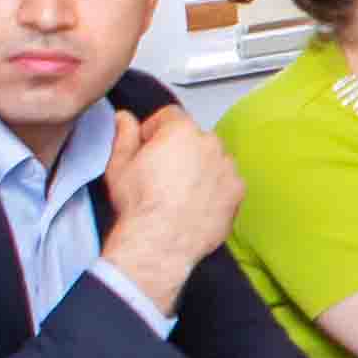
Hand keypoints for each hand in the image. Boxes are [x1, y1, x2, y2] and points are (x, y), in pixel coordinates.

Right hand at [97, 106, 244, 284]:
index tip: (147, 146)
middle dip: (179, 149)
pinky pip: (226, 181)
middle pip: (194, 137)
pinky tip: (196, 203)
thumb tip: (125, 118)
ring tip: (180, 191)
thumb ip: (124, 135)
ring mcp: (227, 168)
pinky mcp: (237, 192)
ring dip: (200, 167)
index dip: (155, 130)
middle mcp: (210, 144)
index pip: (170, 116)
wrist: (160, 242)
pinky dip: (215, 188)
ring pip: (213, 159)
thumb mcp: (120, 165)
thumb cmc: (139, 204)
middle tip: (162, 173)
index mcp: (181, 131)